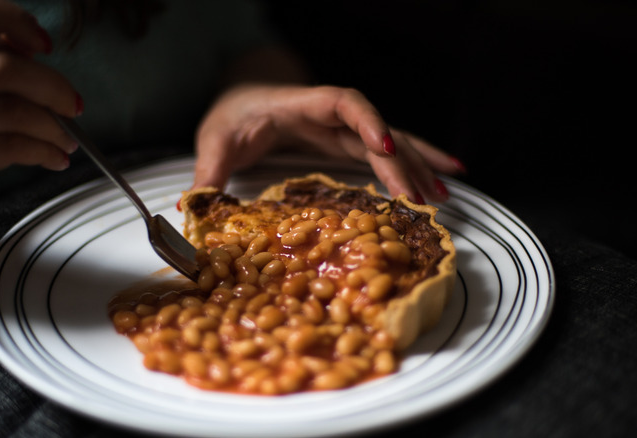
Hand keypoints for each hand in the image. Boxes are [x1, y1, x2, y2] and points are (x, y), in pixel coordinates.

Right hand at [0, 0, 81, 244]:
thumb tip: (26, 51)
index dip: (10, 18)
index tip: (44, 43)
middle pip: (1, 68)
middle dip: (53, 86)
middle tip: (73, 104)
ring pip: (12, 112)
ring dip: (53, 127)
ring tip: (66, 140)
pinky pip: (8, 148)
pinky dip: (42, 152)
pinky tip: (53, 158)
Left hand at [192, 84, 464, 202]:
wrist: (244, 99)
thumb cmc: (232, 115)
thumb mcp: (215, 141)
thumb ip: (208, 171)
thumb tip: (192, 208)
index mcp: (301, 105)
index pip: (343, 103)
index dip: (366, 120)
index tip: (382, 146)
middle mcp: (331, 114)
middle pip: (376, 131)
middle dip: (400, 164)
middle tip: (420, 201)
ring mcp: (344, 127)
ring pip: (391, 142)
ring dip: (418, 166)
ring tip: (444, 195)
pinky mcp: (348, 142)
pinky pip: (387, 152)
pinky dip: (414, 164)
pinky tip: (440, 180)